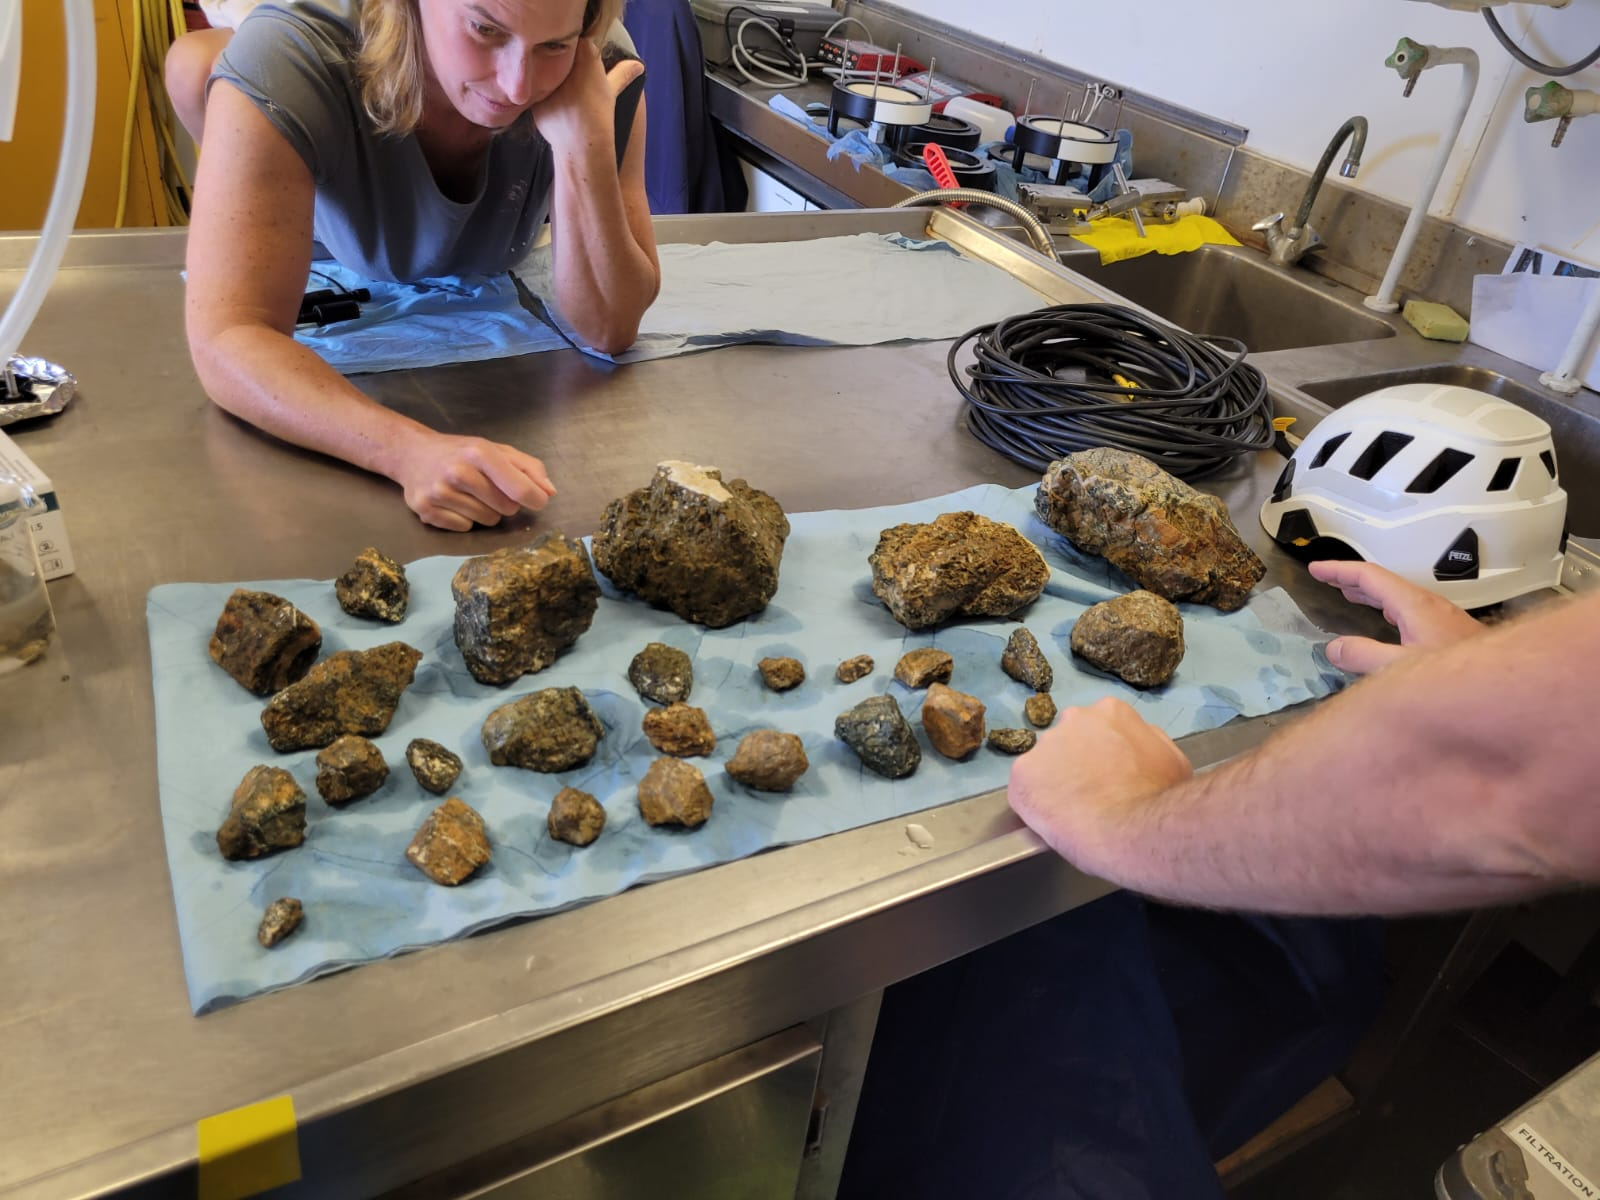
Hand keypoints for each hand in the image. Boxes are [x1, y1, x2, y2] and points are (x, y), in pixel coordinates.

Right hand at [389, 431, 555, 530]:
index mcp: (480, 453)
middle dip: (505, 503)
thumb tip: (549, 492)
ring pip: (487, 521)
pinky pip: (466, 528)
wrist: (413, 454)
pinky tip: (453, 503)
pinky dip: (464, 520)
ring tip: (469, 494)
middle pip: (506, 508)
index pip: (520, 488)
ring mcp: (440, 492)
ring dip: (485, 512)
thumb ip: (528, 468)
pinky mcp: (426, 510)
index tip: (537, 500)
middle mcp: (458, 472)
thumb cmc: (462, 453)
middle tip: (487, 488)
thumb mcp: (496, 450)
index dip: (535, 499)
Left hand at [530, 40, 642, 158]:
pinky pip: (539, 93)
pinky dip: (545, 99)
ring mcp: (547, 79)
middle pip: (562, 56)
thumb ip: (622, 74)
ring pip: (548, 72)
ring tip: (566, 99)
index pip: (582, 42)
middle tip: (577, 84)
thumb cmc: (601, 117)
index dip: (583, 52)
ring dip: (553, 80)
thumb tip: (638, 65)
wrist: (583, 146)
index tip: (586, 65)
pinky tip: (556, 110)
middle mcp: (564, 63)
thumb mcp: (611, 92)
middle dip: (567, 65)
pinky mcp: (535, 97)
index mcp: (585, 56)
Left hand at [1007, 697, 1192, 870]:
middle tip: (1092, 795)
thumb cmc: (1159, 796)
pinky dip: (1036, 806)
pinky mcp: (1021, 775)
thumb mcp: (1171, 760)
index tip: (1110, 777)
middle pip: (1069, 742)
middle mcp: (1071, 719)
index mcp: (1109, 711)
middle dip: (1076, 765)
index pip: (1099, 730)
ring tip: (1075, 813)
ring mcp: (1043, 746)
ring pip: (1045, 766)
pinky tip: (1056, 821)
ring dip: (1055, 784)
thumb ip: (1147, 744)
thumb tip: (1136, 748)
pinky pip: (1026, 791)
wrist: (1132, 829)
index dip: (1103, 756)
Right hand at [1309, 560, 1482, 673]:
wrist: (1506, 683)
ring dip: (1370, 592)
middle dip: (1352, 578)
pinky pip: (1409, 609)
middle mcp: (1429, 605)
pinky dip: (1386, 607)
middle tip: (1326, 578)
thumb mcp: (1401, 668)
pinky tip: (1386, 621)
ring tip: (1348, 594)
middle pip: (1384, 582)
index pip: (1370, 576)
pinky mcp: (1449, 632)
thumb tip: (1334, 647)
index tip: (1315, 569)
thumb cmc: (1458, 675)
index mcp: (1414, 605)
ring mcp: (1441, 618)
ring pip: (1398, 595)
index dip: (1339, 570)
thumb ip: (1364, 656)